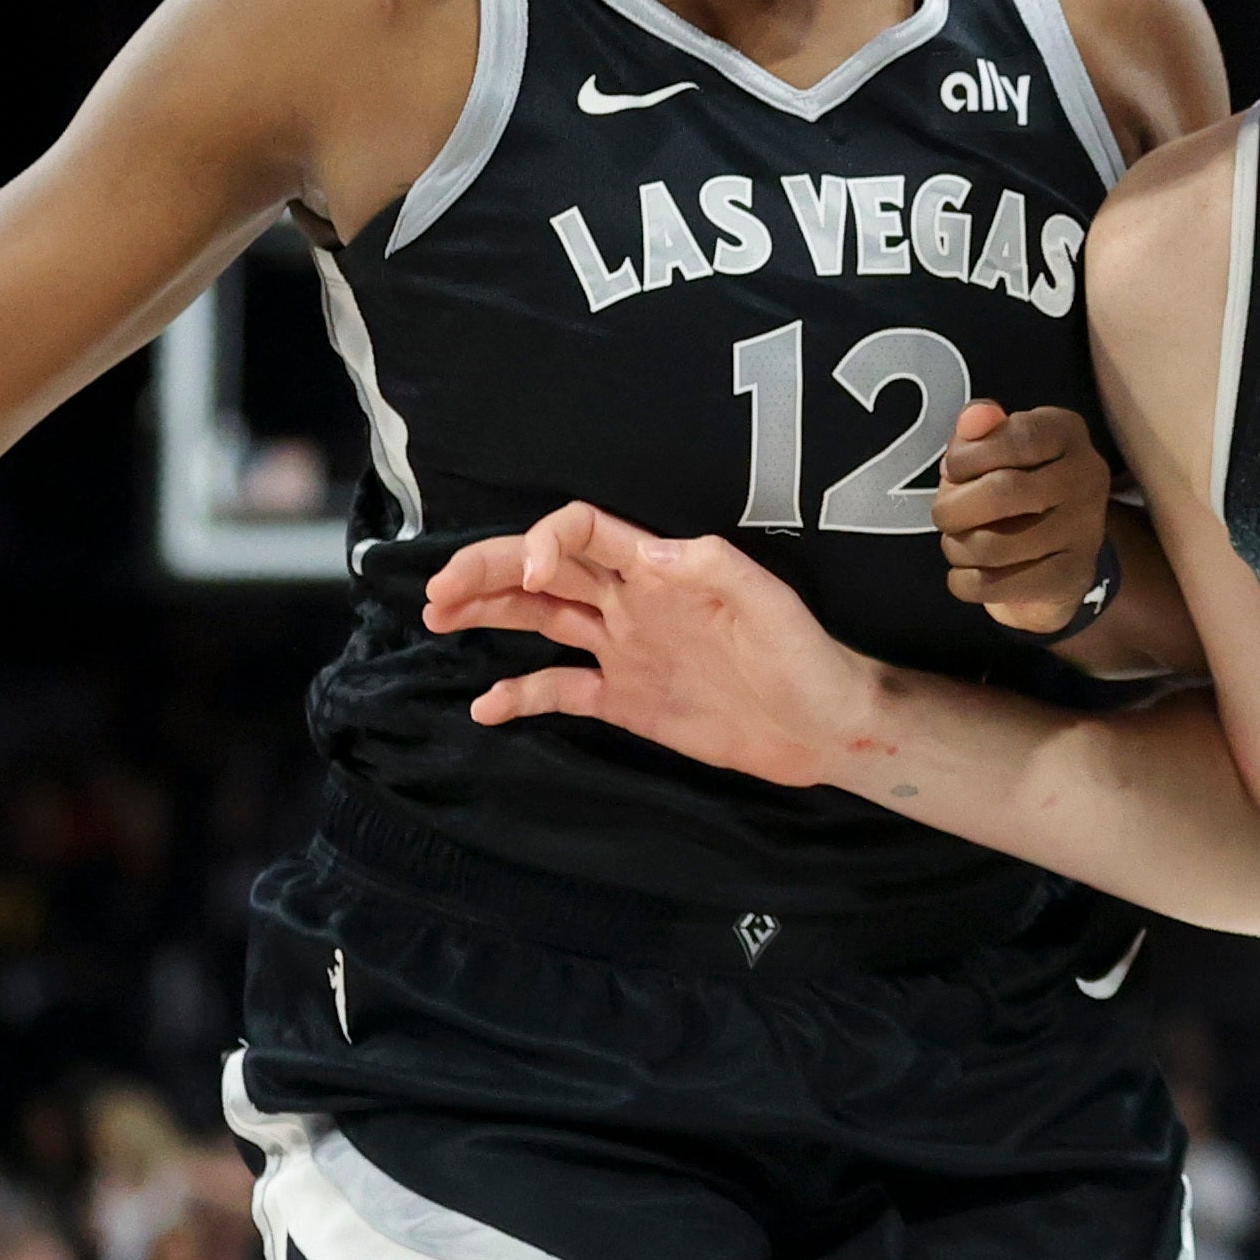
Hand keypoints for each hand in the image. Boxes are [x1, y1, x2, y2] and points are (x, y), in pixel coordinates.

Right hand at [423, 507, 875, 786]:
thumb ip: (712, 570)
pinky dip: (519, 694)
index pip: (583, 532)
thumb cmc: (805, 656)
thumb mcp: (768, 604)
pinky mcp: (625, 700)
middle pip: (544, 571)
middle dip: (486, 570)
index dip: (546, 541)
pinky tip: (483, 705)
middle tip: (436, 590)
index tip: (531, 574)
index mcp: (658, 569)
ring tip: (435, 617)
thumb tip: (649, 551)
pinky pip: (560, 690)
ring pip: (540, 618)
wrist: (824, 727)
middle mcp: (630, 603)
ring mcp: (623, 651)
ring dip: (487, 613)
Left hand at [933, 401, 1110, 630]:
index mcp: (1066, 432)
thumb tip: (973, 419)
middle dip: (952, 507)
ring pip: (993, 545)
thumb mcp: (994, 445)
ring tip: (957, 543)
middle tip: (944, 514)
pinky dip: (964, 582)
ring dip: (956, 547)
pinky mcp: (1071, 578)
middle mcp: (1086, 477)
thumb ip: (978, 426)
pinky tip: (967, 572)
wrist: (1060, 549)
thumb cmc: (1015, 483)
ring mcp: (1085, 531)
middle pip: (1002, 492)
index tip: (953, 470)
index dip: (968, 457)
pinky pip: (996, 584)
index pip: (1017, 438)